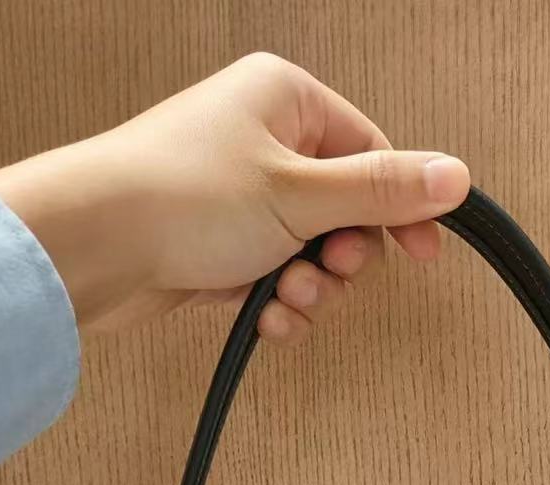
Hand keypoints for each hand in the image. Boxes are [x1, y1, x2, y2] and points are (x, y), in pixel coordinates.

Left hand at [0, 53, 470, 337]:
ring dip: (310, 290)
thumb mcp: (302, 194)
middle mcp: (262, 139)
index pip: (371, 151)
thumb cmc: (182, 198)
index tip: (421, 256)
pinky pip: (274, 278)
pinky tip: (264, 319)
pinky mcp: (218, 245)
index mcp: (285, 99)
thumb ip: (382, 190)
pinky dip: (277, 304)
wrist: (93, 246)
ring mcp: (239, 195)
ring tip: (285, 299)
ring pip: (311, 253)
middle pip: (345, 210)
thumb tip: (455, 177)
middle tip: (327, 272)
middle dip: (342, 258)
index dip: (400, 209)